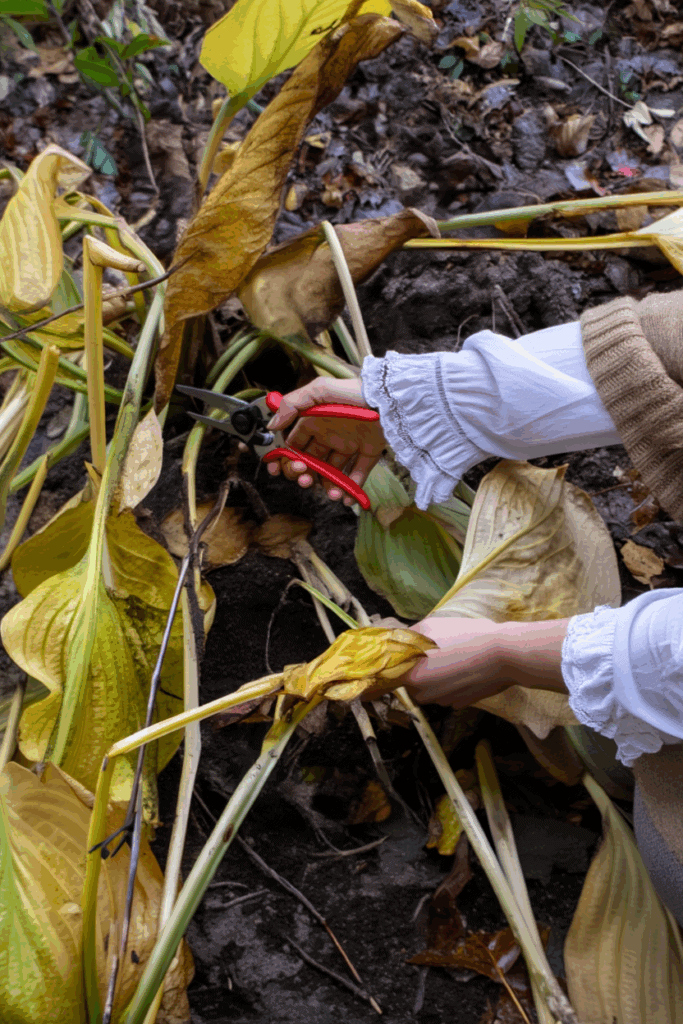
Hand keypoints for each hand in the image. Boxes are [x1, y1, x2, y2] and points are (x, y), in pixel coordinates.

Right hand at [266, 377, 386, 505]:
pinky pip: (357, 475)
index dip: (285, 458)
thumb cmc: (355, 391)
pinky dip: (352, 489)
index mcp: (316, 421)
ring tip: (333, 494)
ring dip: (328, 487)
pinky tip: (347, 498)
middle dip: (304, 474)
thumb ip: (293, 406)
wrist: (392, 398)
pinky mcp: (369, 452)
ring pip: (332, 472)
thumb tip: (272, 426)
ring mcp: (350, 445)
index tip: (278, 470)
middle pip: (311, 462)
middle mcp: (331, 434)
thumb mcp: (320, 390)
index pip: (294, 443)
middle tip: (305, 480)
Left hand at [382, 615, 513, 707]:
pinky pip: (447, 693)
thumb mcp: (432, 626)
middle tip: (432, 651)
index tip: (384, 670)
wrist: (505, 655)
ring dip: (434, 677)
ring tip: (453, 657)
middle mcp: (425, 695)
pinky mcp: (461, 704)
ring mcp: (444, 701)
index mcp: (412, 677)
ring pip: (429, 689)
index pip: (386, 680)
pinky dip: (451, 683)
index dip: (385, 673)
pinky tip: (464, 668)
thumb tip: (395, 641)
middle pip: (410, 683)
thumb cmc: (467, 637)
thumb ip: (407, 636)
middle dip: (416, 669)